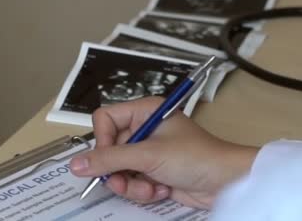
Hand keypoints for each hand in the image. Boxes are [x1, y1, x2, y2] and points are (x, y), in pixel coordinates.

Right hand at [70, 97, 257, 208]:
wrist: (226, 182)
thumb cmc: (195, 157)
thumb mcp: (148, 156)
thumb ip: (109, 160)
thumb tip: (75, 164)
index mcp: (143, 111)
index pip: (104, 118)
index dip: (102, 140)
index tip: (109, 158)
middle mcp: (142, 128)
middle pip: (109, 148)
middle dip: (118, 169)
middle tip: (125, 180)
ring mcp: (147, 151)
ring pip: (118, 169)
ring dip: (131, 183)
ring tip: (149, 187)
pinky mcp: (152, 171)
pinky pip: (131, 181)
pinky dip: (142, 190)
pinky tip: (161, 189)